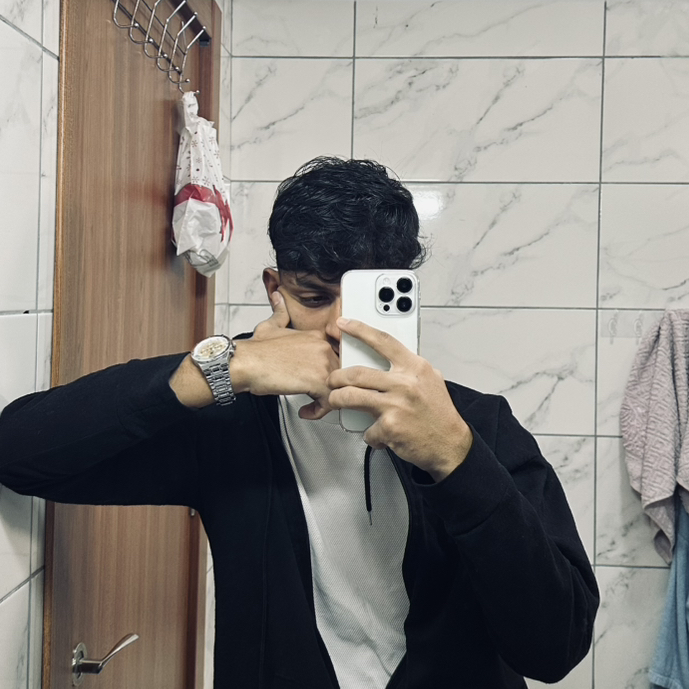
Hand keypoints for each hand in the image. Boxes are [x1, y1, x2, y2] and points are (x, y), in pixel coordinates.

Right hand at [233, 291, 339, 419]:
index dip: (328, 369)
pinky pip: (329, 402)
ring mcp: (322, 364)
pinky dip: (318, 410)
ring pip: (338, 387)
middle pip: (340, 372)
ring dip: (325, 399)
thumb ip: (280, 313)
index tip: (319, 377)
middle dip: (329, 386)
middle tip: (316, 394)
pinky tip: (306, 410)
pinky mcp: (318, 382)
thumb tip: (278, 299)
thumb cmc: (256, 350)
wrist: (245, 363)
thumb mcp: (270, 325)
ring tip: (312, 404)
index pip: (336, 355)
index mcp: (316, 336)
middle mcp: (323, 348)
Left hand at [327, 318, 472, 480]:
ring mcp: (396, 405)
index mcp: (414, 367)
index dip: (359, 330)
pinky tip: (378, 434)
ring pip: (351, 397)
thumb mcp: (430, 380)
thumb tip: (386, 360)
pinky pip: (367, 429)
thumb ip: (408, 369)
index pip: (383, 341)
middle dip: (336, 377)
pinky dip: (370, 434)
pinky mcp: (389, 427)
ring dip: (337, 400)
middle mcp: (404, 383)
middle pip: (357, 373)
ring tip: (336, 401)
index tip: (343, 324)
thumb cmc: (438, 413)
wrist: (450, 444)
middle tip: (332, 380)